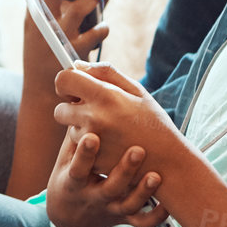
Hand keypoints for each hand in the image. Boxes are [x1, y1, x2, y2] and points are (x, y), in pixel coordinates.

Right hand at [21, 0, 110, 84]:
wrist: (42, 92)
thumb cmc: (42, 54)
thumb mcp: (36, 30)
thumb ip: (45, 8)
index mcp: (33, 16)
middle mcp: (42, 25)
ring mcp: (58, 39)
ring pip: (78, 10)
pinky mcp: (74, 54)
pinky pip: (94, 34)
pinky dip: (101, 27)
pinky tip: (104, 25)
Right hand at [44, 127, 170, 226]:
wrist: (70, 215)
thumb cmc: (71, 173)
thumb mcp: (65, 157)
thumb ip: (74, 132)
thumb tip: (79, 95)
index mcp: (75, 181)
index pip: (78, 168)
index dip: (84, 154)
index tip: (93, 136)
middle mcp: (93, 197)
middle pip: (109, 188)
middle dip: (124, 171)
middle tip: (138, 150)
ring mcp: (110, 209)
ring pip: (128, 206)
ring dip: (143, 192)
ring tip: (156, 175)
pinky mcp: (124, 219)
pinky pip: (142, 222)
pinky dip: (156, 215)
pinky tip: (167, 203)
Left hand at [54, 64, 180, 176]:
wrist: (167, 162)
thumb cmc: (153, 122)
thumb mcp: (136, 90)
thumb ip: (105, 73)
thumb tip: (77, 65)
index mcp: (105, 95)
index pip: (63, 80)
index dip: (66, 83)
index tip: (75, 88)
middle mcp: (94, 118)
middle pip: (59, 109)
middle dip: (70, 109)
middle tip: (92, 111)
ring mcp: (92, 142)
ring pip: (70, 130)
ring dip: (82, 129)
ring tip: (109, 131)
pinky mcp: (92, 161)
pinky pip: (79, 150)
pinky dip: (90, 148)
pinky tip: (110, 146)